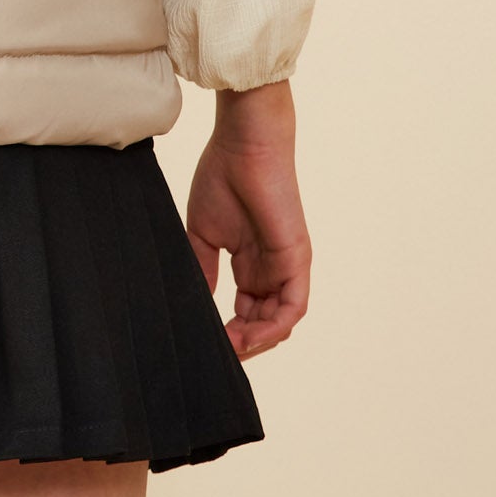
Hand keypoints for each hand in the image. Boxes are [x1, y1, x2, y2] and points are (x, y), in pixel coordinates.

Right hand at [185, 80, 310, 361]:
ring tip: (231, 348)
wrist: (243, 144)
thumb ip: (204, 269)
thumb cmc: (222, 176)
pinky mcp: (297, 260)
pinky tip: (249, 337)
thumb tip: (198, 303)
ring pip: (279, 321)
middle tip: (217, 352)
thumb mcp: (203, 233)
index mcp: (251, 261)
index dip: (229, 331)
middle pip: (263, 321)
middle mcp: (271, 269)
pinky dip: (274, 327)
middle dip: (242, 342)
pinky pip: (293, 307)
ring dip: (257, 341)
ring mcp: (286, 266)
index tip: (208, 342)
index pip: (246, 309)